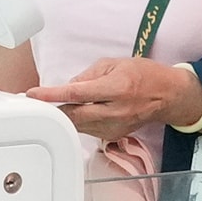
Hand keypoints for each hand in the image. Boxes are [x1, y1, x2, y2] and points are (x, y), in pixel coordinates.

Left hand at [27, 56, 201, 140]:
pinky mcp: (113, 136)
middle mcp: (115, 110)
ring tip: (56, 106)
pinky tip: (78, 112)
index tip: (33, 94)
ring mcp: (115, 126)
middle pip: (74, 115)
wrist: (167, 96)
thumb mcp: (114, 64)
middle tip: (37, 103)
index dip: (52, 95)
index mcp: (116, 88)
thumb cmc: (142, 75)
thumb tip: (67, 87)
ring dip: (65, 116)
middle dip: (53, 110)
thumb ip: (88, 75)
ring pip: (78, 125)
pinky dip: (78, 121)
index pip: (77, 94)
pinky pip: (87, 130)